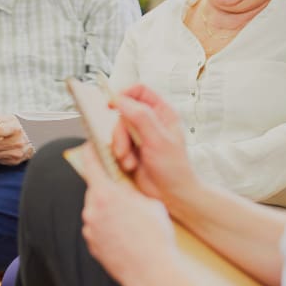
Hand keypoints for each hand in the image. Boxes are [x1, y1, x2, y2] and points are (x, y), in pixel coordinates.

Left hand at [78, 139, 176, 285]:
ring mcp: (89, 229)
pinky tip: (126, 236)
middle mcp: (91, 210)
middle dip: (108, 190)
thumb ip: (131, 191)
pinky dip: (108, 228)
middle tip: (125, 195)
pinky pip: (98, 229)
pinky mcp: (92, 245)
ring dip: (109, 211)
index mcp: (105, 194)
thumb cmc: (155, 235)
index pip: (92, 165)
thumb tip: (123, 188)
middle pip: (95, 191)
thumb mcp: (149, 203)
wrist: (152, 272)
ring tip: (131, 222)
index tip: (90, 145)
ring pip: (96, 212)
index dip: (91, 152)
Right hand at [110, 83, 197, 203]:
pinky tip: (129, 166)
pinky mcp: (129, 150)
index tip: (112, 104)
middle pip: (122, 112)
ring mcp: (138, 136)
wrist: (171, 195)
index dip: (124, 93)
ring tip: (129, 162)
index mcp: (162, 112)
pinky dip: (117, 156)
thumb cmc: (173, 168)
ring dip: (119, 147)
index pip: (139, 91)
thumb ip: (140, 117)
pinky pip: (113, 145)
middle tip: (124, 149)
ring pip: (116, 130)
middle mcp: (149, 121)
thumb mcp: (158, 139)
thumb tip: (120, 100)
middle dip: (119, 132)